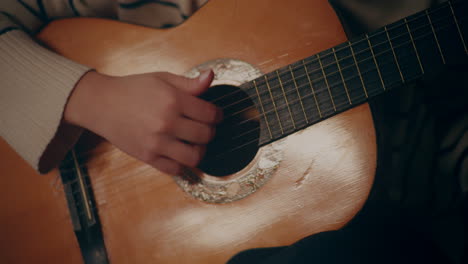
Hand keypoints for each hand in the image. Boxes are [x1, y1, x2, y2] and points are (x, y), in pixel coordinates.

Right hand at [64, 70, 221, 174]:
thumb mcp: (162, 79)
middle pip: (206, 135)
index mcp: (173, 101)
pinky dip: (183, 164)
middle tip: (205, 127)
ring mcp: (157, 143)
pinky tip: (180, 153)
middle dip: (210, 131)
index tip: (216, 115)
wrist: (101, 104)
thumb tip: (211, 76)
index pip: (210, 114)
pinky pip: (176, 169)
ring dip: (200, 150)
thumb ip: (189, 83)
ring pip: (195, 156)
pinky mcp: (147, 157)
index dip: (218, 115)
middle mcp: (166, 123)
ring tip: (195, 143)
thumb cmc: (132, 89)